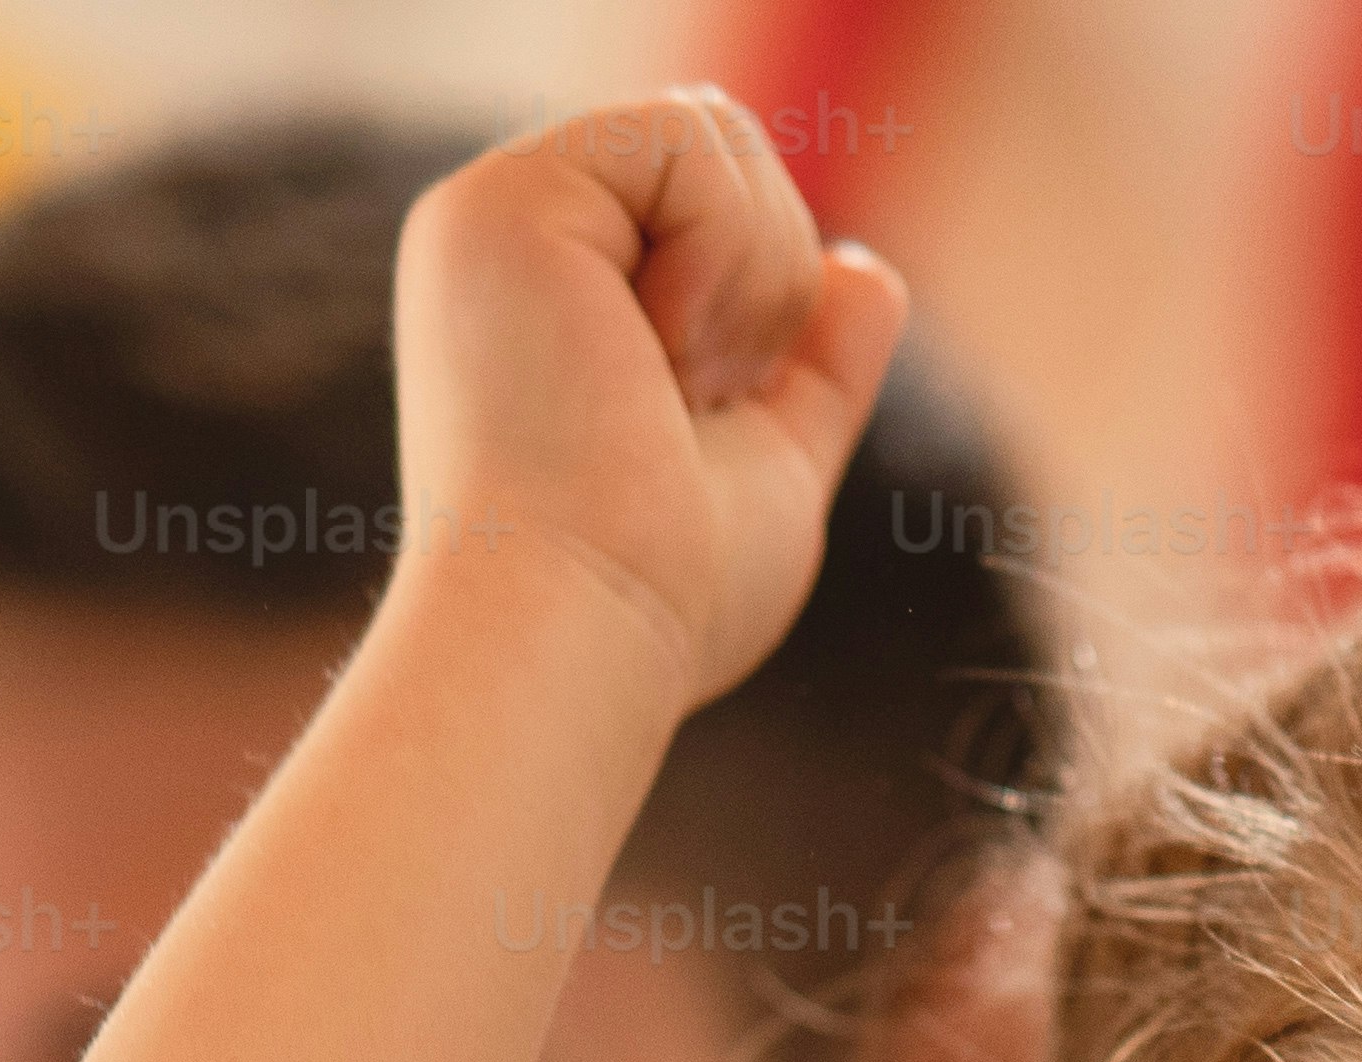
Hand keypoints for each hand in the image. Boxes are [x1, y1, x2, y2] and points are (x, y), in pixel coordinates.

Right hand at [393, 89, 913, 705]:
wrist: (582, 633)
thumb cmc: (664, 592)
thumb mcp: (769, 468)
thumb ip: (814, 371)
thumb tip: (865, 272)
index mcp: (555, 292)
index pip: (715, 203)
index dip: (768, 297)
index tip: (698, 418)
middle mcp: (510, 237)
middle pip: (723, 144)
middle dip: (766, 281)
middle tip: (685, 403)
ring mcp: (496, 209)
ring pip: (712, 128)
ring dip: (746, 278)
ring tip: (663, 387)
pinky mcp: (503, 197)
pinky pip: (685, 136)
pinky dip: (718, 256)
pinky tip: (649, 356)